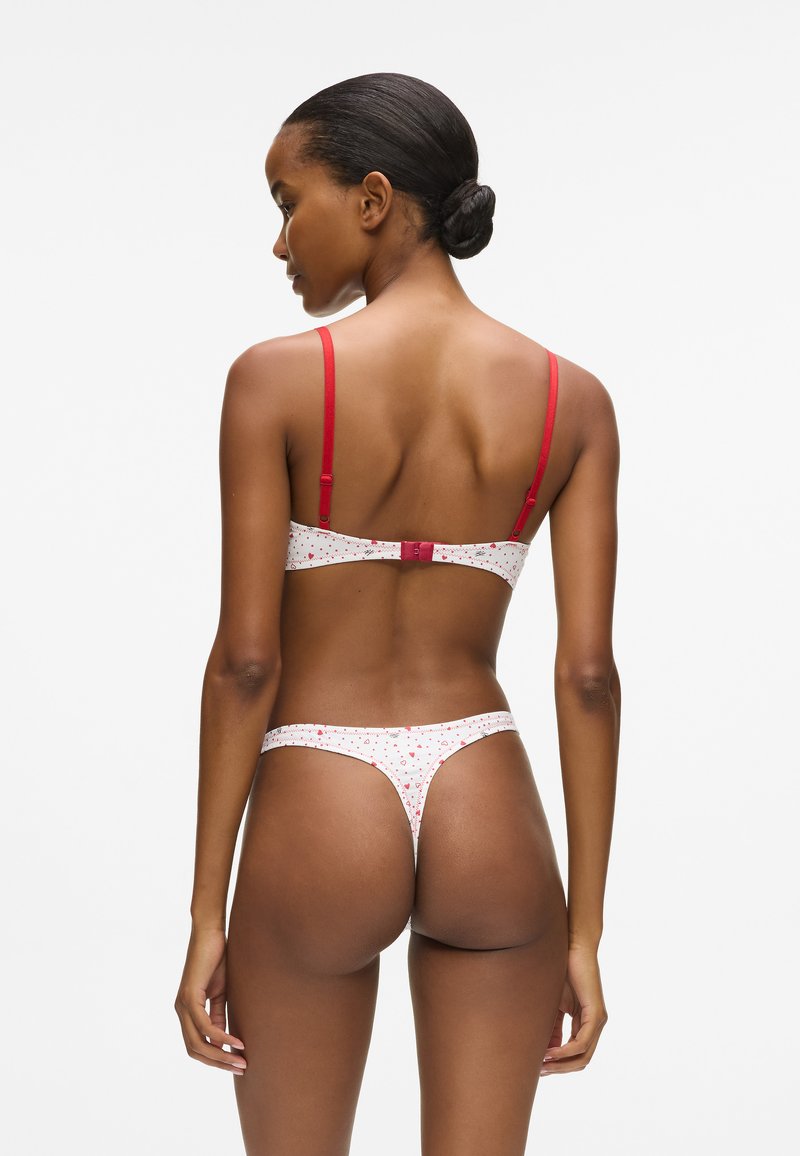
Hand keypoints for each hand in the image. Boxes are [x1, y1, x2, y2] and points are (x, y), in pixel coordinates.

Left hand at [174, 925, 246, 1074]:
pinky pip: (204, 1025)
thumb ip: (218, 1014)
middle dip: (218, 1063)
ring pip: (197, 1042)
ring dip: (220, 1055)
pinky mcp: (189, 996)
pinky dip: (220, 1036)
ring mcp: (182, 1004)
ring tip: (241, 1060)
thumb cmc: (216, 959)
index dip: (215, 1059)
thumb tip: (222, 1040)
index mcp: (186, 1011)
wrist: (209, 933)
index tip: (236, 1065)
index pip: (197, 1046)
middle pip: (195, 1050)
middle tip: (241, 1068)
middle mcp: (180, 1011)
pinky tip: (235, 1041)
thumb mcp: (220, 992)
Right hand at [540, 943, 607, 1075]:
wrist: (574, 946)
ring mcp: (598, 1021)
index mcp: (584, 1023)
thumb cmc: (562, 970)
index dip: (557, 1064)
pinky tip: (550, 1053)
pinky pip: (582, 1042)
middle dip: (559, 1069)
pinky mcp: (597, 1014)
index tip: (537, 1068)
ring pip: (583, 1055)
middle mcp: (594, 1025)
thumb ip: (551, 1025)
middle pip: (580, 1060)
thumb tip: (542, 1051)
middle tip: (539, 1072)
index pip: (574, 1054)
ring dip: (561, 1064)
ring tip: (542, 1066)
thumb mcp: (553, 1004)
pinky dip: (565, 1051)